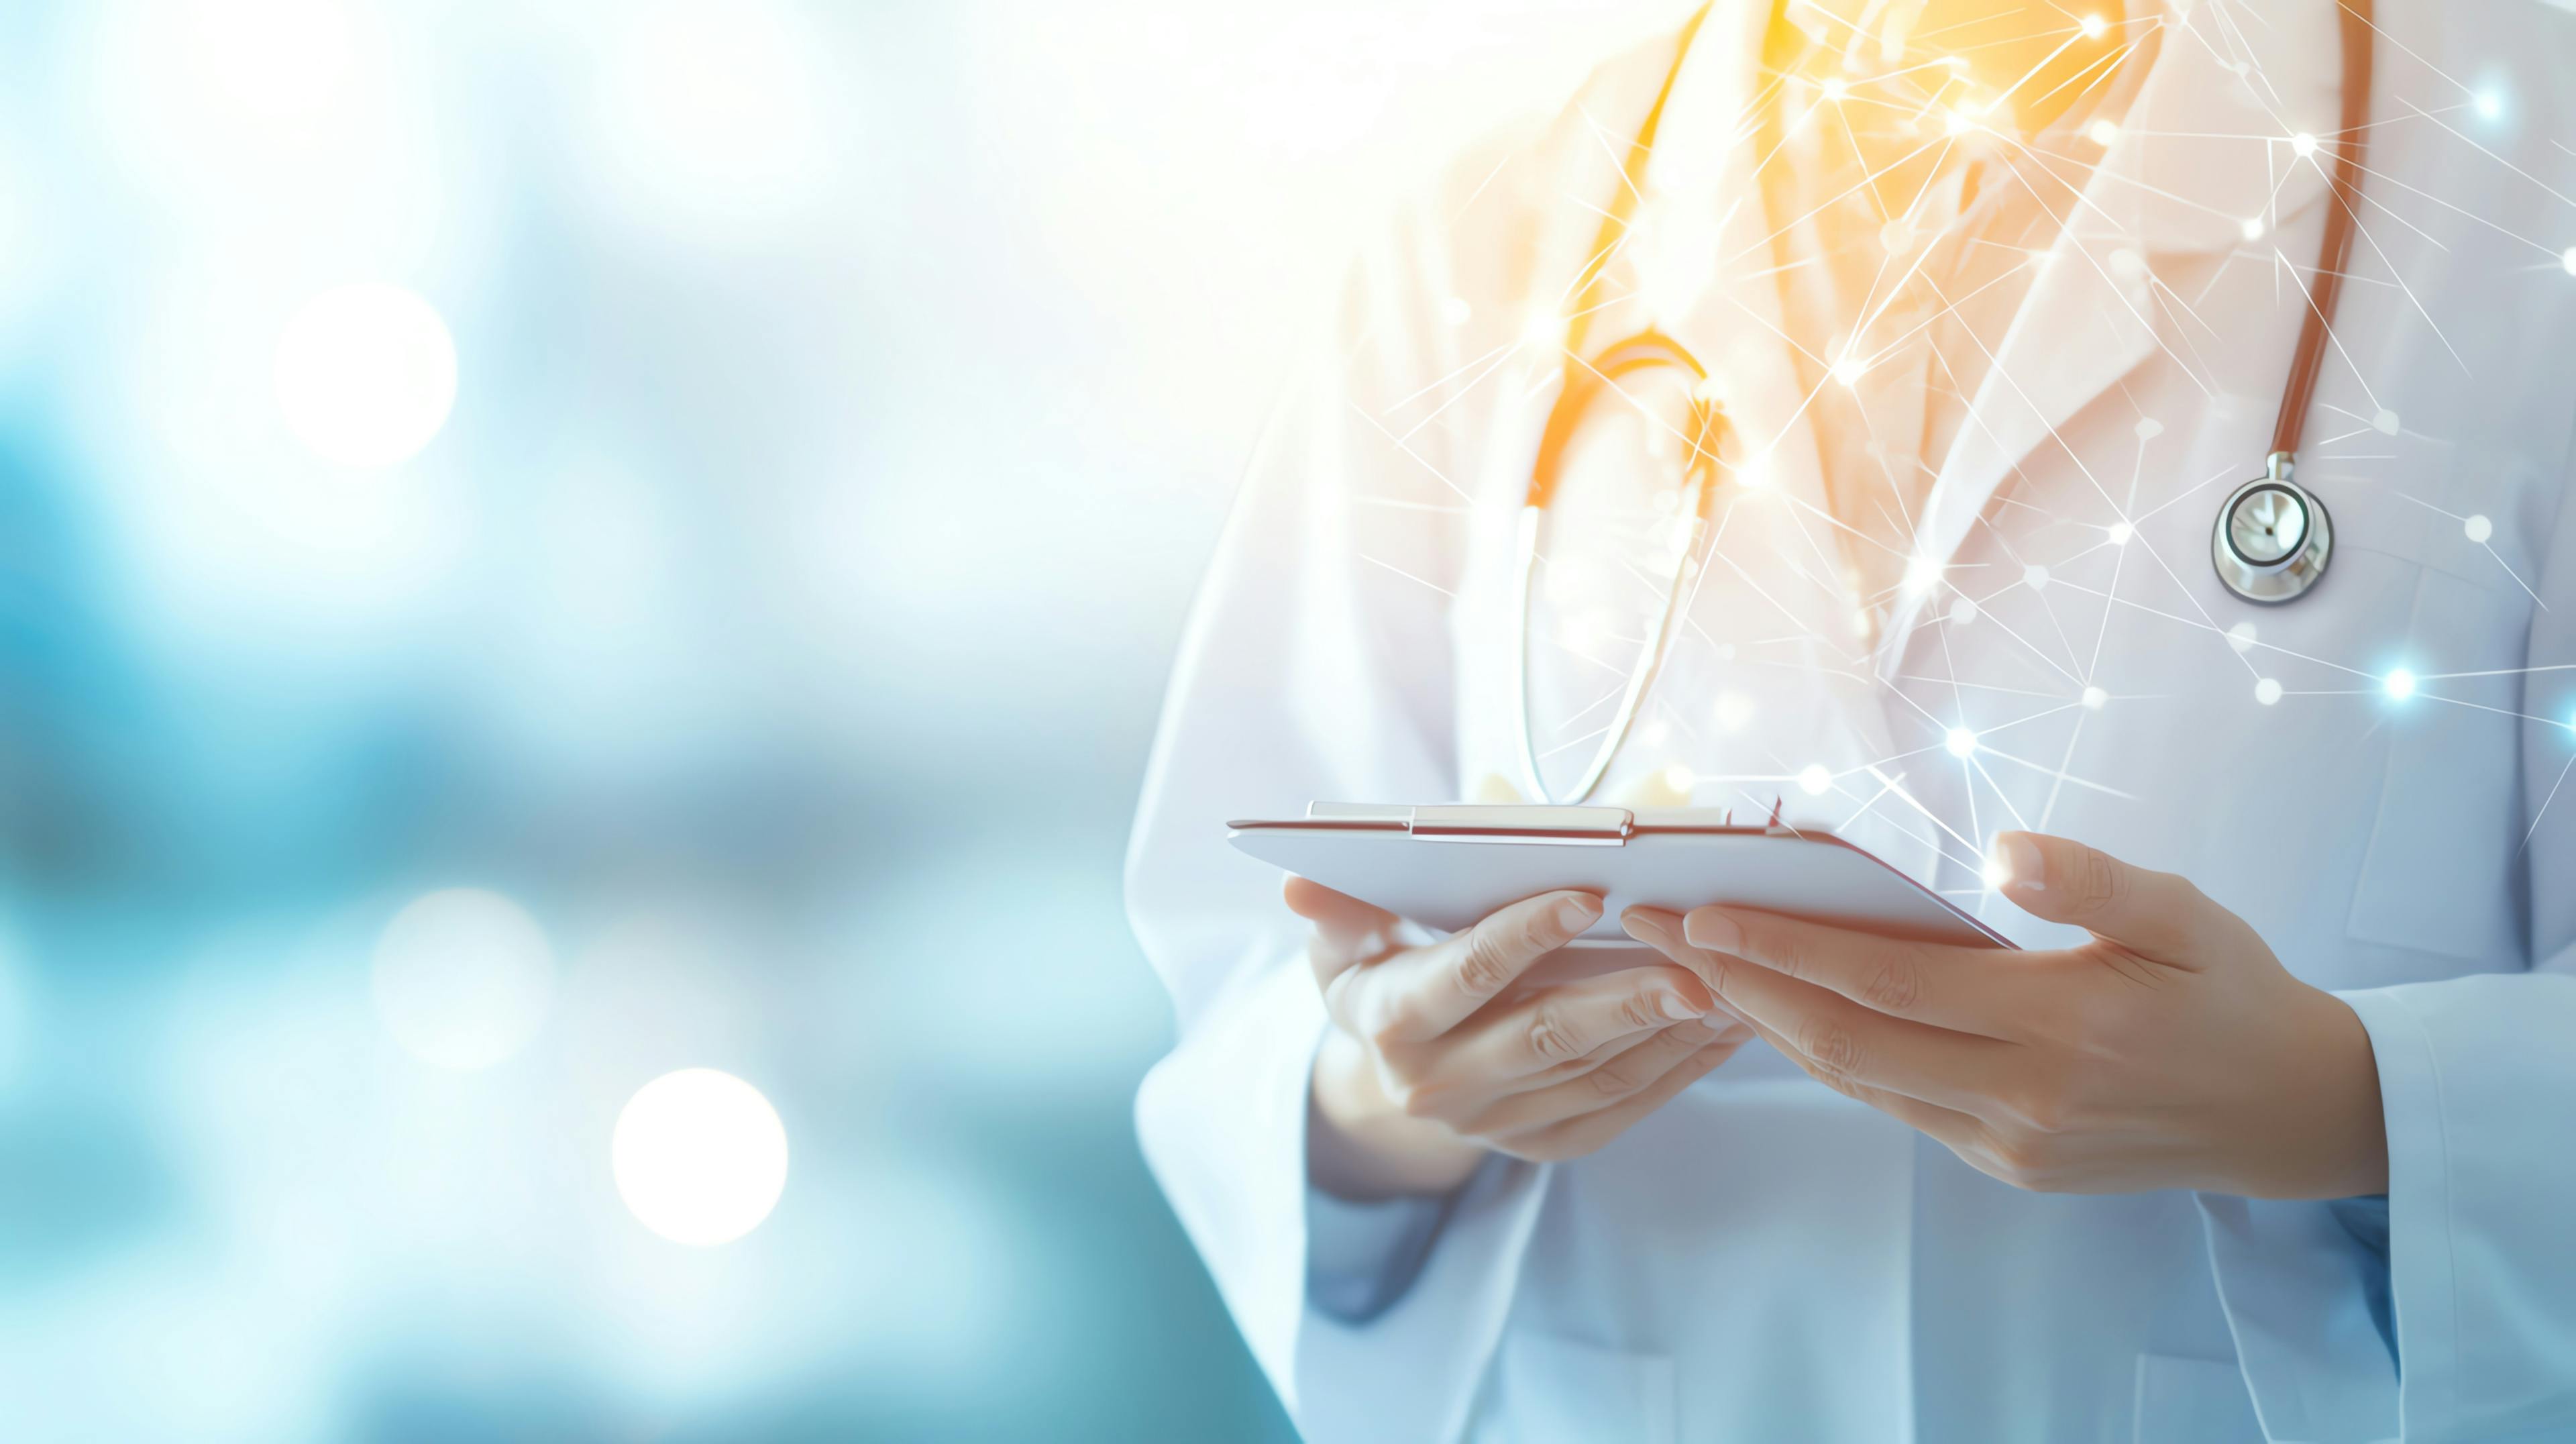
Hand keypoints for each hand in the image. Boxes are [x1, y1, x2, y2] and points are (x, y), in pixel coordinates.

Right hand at [1289, 877, 1751, 1197]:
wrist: (1386, 1072)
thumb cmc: (1376, 966)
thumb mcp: (1343, 933)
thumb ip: (1341, 904)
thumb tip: (1299, 883)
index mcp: (1388, 1021)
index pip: (1464, 974)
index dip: (1524, 934)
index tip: (1589, 893)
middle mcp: (1436, 1085)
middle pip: (1544, 1035)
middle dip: (1626, 1000)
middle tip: (1696, 968)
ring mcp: (1491, 1124)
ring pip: (1593, 1076)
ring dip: (1666, 1034)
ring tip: (1730, 987)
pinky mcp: (1536, 1145)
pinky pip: (1617, 1108)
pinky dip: (1674, 1070)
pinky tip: (1721, 1030)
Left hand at [1621, 831, 2387, 1199]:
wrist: (2290, 1110)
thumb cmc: (2231, 992)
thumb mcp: (2185, 914)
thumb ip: (2093, 882)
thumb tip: (2004, 854)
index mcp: (2056, 1026)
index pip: (1881, 982)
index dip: (1782, 948)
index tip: (1700, 915)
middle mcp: (2018, 1097)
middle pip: (1842, 1040)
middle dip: (1738, 986)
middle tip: (1654, 935)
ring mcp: (2007, 1142)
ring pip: (1858, 1080)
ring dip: (1770, 1024)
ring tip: (1699, 970)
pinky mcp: (2008, 1165)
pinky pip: (1896, 1105)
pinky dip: (1833, 1056)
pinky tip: (1790, 1014)